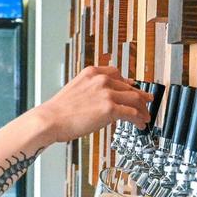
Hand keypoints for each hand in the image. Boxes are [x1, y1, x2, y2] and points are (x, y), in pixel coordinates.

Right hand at [31, 66, 152, 145]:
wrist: (50, 119)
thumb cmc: (58, 110)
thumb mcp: (75, 90)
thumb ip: (90, 90)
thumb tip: (100, 100)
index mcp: (92, 72)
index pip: (117, 74)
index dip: (129, 83)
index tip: (134, 88)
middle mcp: (101, 79)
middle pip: (129, 87)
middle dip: (140, 97)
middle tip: (146, 103)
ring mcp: (107, 93)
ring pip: (135, 99)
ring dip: (143, 109)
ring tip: (146, 116)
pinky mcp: (110, 108)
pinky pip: (132, 113)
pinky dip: (139, 119)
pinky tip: (140, 124)